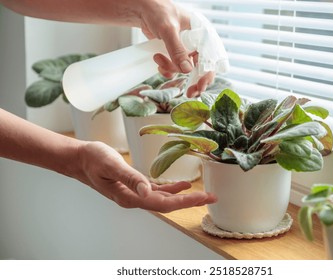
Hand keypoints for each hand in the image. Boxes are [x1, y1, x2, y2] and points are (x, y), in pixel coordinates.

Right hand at [76, 141, 216, 212]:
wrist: (80, 158)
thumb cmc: (93, 159)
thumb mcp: (112, 164)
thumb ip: (130, 177)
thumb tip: (147, 190)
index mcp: (130, 196)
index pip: (163, 203)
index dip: (185, 202)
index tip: (204, 198)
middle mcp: (135, 198)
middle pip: (168, 204)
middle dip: (191, 202)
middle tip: (212, 197)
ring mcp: (135, 194)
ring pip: (164, 199)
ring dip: (184, 198)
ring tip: (203, 194)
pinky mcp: (135, 186)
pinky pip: (157, 191)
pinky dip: (171, 190)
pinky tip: (181, 186)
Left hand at [136, 0, 214, 96]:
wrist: (142, 9)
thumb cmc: (158, 11)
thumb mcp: (168, 30)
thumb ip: (177, 50)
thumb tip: (187, 70)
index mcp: (202, 34)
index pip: (211, 57)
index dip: (208, 74)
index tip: (200, 86)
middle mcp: (197, 43)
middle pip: (201, 67)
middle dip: (194, 80)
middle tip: (190, 93)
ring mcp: (186, 49)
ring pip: (185, 69)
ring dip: (172, 69)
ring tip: (158, 59)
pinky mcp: (176, 53)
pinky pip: (175, 68)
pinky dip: (166, 68)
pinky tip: (158, 60)